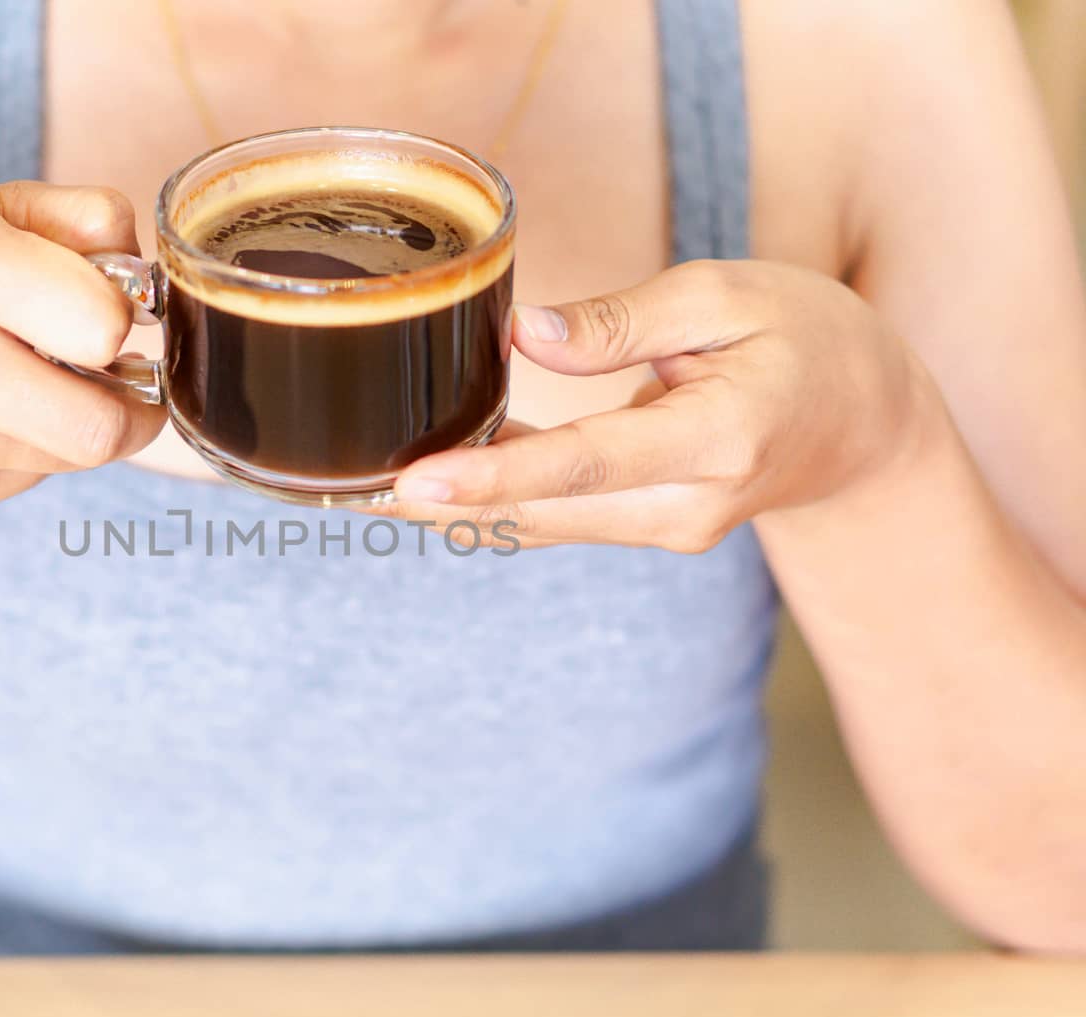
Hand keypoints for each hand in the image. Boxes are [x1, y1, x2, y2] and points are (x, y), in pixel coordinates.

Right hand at [0, 181, 165, 509]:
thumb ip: (77, 217)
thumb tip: (146, 277)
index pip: (99, 323)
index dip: (116, 316)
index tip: (98, 306)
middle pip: (99, 426)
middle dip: (129, 402)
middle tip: (111, 371)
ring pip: (75, 455)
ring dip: (82, 419)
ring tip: (39, 378)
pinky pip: (35, 474)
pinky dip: (36, 444)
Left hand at [379, 260, 937, 550]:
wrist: (865, 425)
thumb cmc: (804, 340)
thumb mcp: (728, 297)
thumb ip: (625, 321)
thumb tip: (526, 340)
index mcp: (717, 438)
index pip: (585, 464)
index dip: (492, 477)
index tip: (411, 485)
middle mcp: (686, 505)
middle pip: (543, 510)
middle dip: (444, 502)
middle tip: (341, 486)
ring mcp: (667, 528)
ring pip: (543, 522)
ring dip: (459, 505)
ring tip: (365, 483)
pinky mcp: (648, 528)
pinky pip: (560, 516)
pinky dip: (498, 499)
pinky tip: (432, 481)